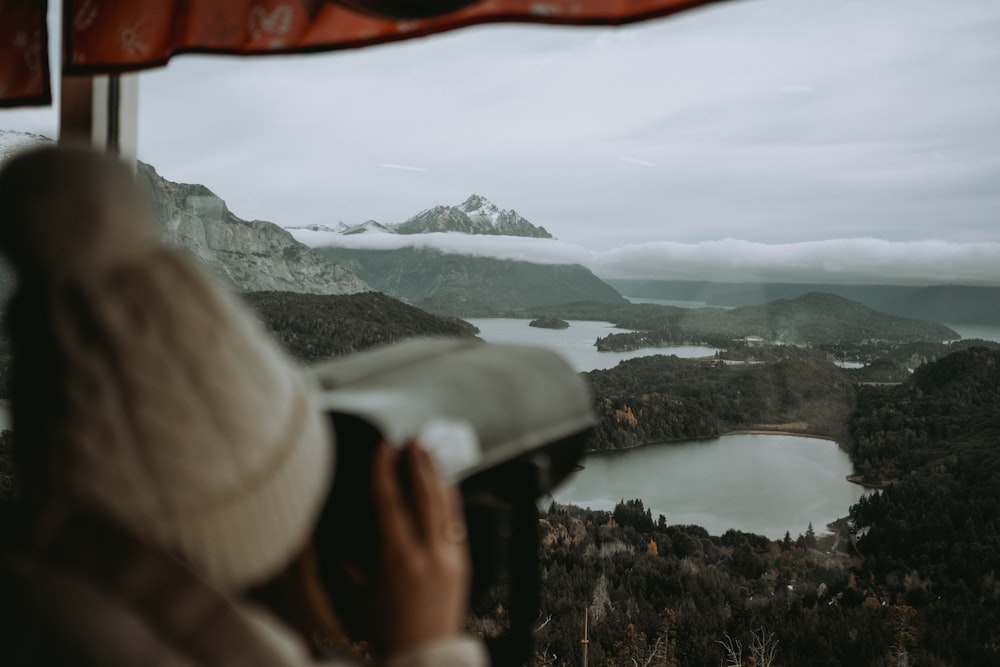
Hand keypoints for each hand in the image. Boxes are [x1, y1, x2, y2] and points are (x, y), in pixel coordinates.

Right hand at [370, 440, 470, 654]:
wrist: (426, 658)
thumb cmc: (390, 632)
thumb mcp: (363, 595)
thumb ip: (351, 564)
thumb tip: (334, 543)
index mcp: (399, 560)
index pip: (391, 503)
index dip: (385, 472)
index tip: (383, 448)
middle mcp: (428, 554)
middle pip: (423, 496)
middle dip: (416, 463)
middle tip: (409, 439)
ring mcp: (449, 557)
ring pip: (444, 504)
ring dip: (434, 473)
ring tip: (426, 451)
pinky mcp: (462, 563)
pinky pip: (456, 520)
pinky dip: (449, 497)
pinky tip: (445, 482)